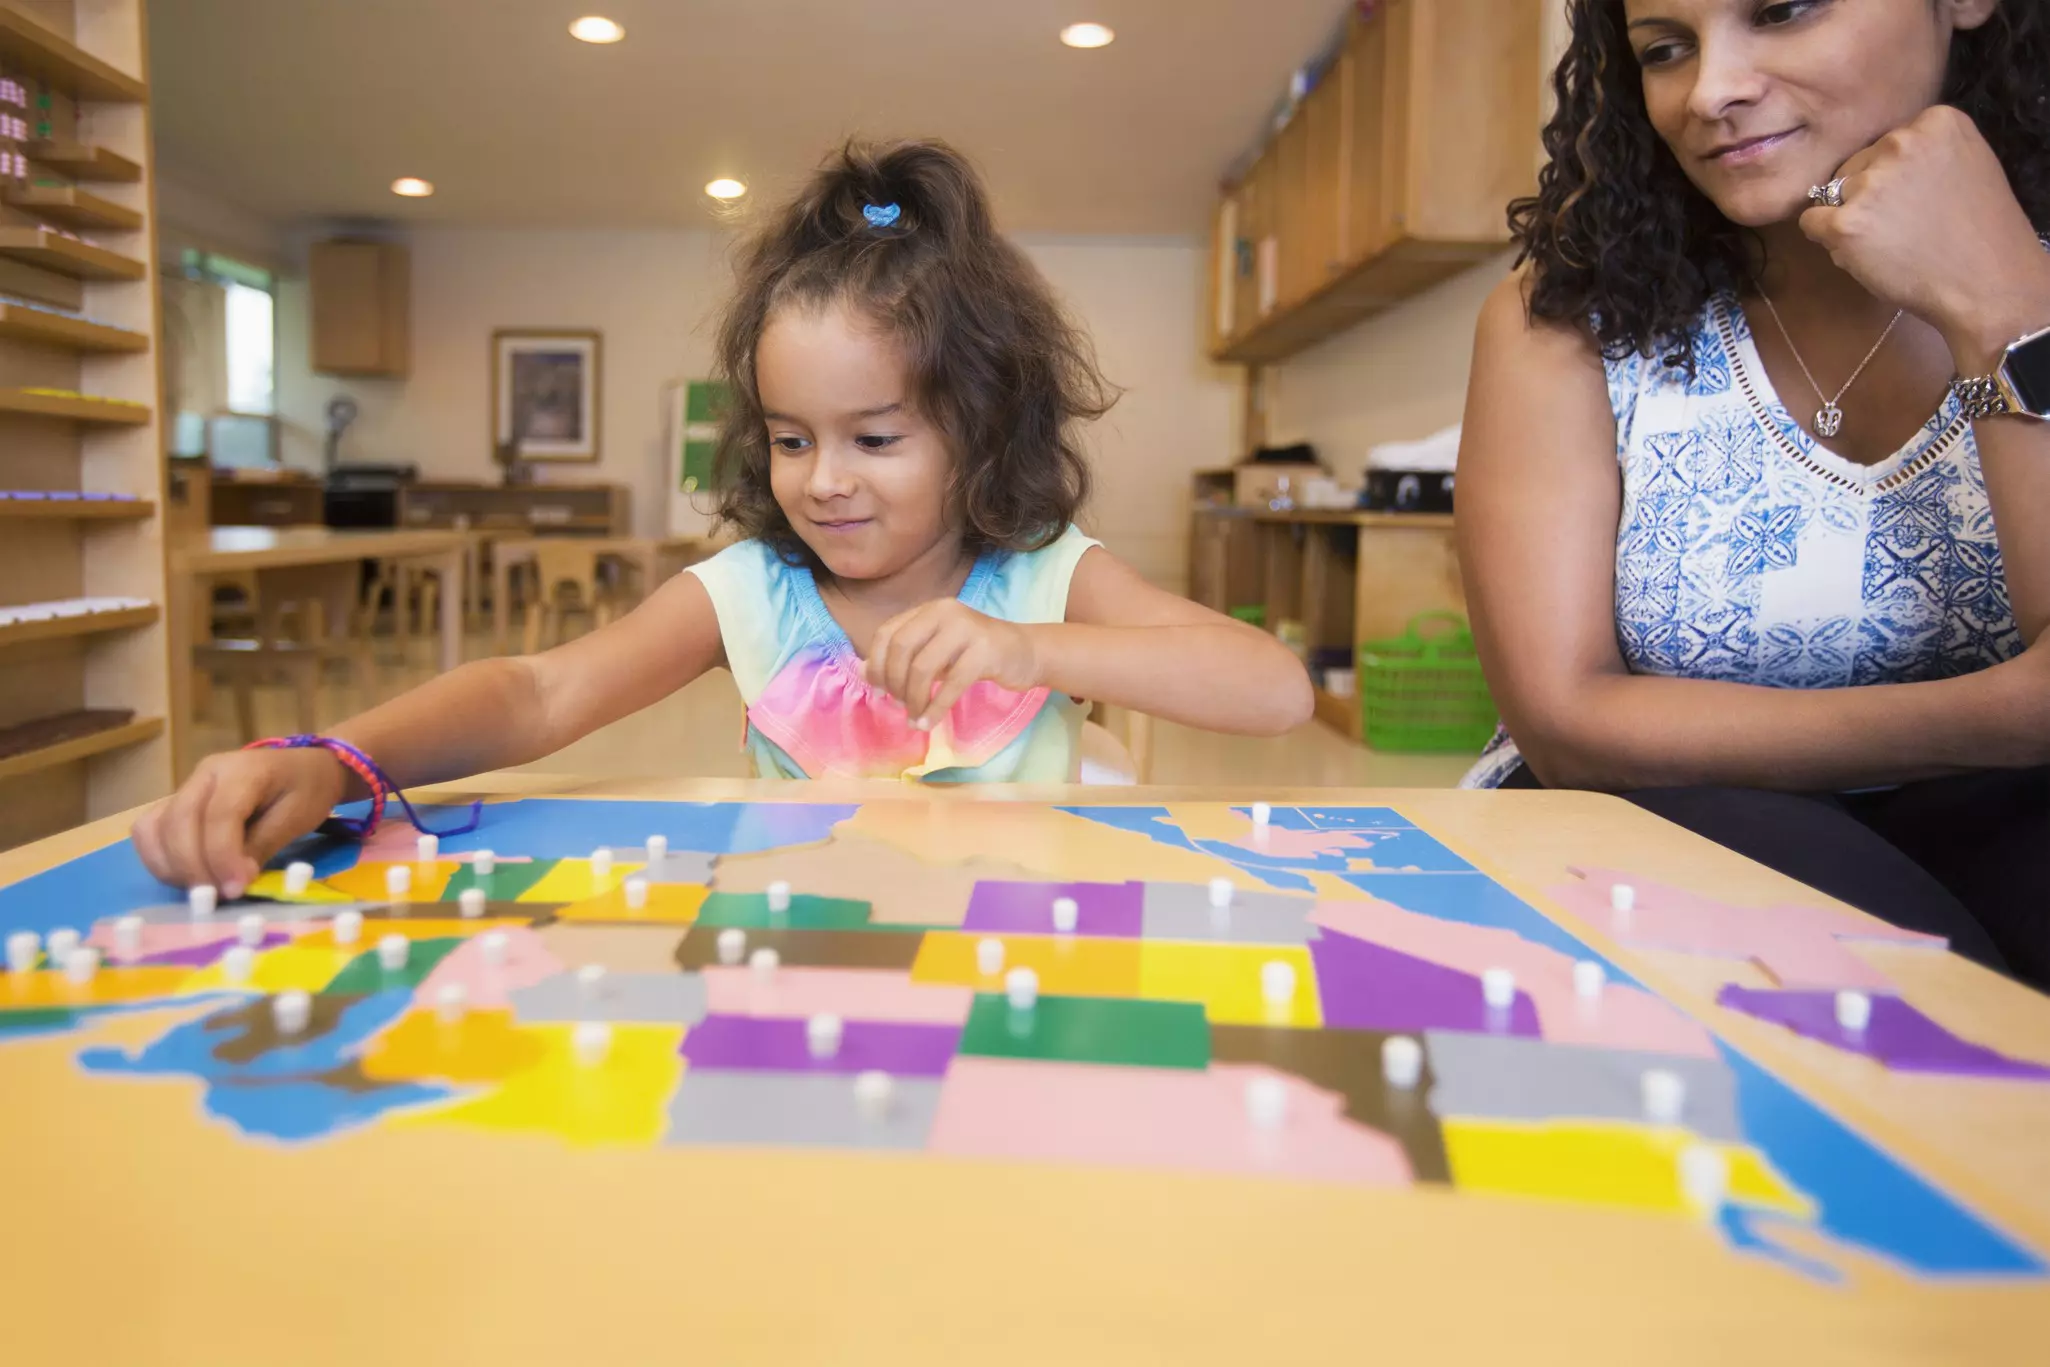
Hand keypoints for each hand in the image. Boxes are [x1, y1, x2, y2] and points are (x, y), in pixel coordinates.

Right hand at [131, 747, 348, 895]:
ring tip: (206, 889)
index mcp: (241, 770)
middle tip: (219, 896)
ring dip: (173, 867)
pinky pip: (150, 834)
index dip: (223, 857)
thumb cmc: (306, 790)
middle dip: (195, 867)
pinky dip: (161, 861)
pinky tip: (188, 878)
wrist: (302, 767)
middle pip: (179, 822)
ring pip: (154, 829)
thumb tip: (234, 879)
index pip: (219, 816)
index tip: (236, 889)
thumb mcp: (298, 816)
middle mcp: (204, 775)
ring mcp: (184, 788)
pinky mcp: (174, 805)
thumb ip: (263, 844)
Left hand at [861, 598, 1040, 731]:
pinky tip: (928, 722)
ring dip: (913, 698)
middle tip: (898, 703)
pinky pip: (950, 685)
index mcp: (929, 609)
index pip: (888, 633)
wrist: (1026, 653)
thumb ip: (905, 656)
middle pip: (901, 648)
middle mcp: (945, 612)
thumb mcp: (937, 650)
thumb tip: (864, 672)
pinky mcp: (985, 652)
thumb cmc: (976, 654)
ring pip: (923, 667)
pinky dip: (934, 708)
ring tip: (914, 716)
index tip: (878, 689)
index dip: (876, 663)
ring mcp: (966, 629)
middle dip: (893, 681)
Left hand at [1799, 105, 2049, 371]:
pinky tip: (1859, 252)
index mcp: (1936, 121)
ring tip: (1889, 242)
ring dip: (1850, 217)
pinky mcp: (1846, 223)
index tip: (1915, 198)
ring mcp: (1870, 183)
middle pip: (1856, 165)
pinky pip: (1811, 221)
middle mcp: (1900, 142)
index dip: (1893, 175)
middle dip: (1867, 193)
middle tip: (1901, 224)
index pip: (1887, 143)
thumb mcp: (1963, 167)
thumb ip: (1922, 155)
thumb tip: (1875, 162)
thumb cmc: (1977, 234)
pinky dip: (1824, 238)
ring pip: (1834, 194)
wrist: (1986, 284)